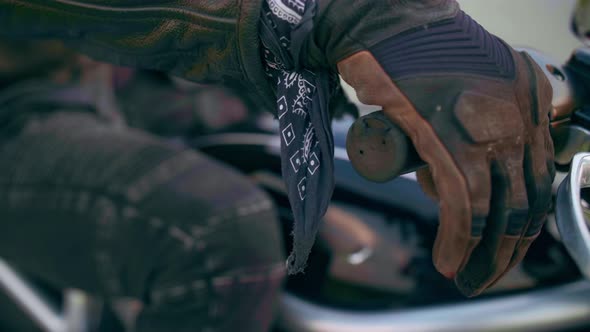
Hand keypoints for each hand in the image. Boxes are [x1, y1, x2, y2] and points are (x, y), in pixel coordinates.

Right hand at [335, 11, 554, 295]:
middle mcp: (518, 115)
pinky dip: (456, 239)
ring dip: (481, 254)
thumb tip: (471, 168)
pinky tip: (447, 261)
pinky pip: (461, 203)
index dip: (522, 223)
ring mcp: (486, 127)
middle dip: (505, 248)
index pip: (538, 178)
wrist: (382, 25)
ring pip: (496, 209)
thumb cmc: (413, 53)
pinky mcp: (449, 138)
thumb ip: (481, 120)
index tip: (505, 248)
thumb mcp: (467, 86)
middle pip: (524, 200)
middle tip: (484, 275)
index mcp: (528, 100)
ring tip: (461, 273)